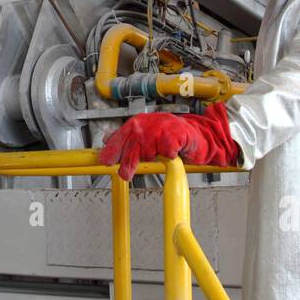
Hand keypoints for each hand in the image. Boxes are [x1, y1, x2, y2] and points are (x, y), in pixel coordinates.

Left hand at [98, 103, 239, 180]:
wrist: (194, 132)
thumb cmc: (167, 134)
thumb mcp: (144, 133)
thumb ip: (125, 136)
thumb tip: (106, 139)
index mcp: (136, 123)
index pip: (118, 138)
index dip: (111, 151)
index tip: (104, 162)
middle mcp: (145, 124)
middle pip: (131, 149)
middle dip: (128, 164)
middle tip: (126, 175)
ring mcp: (159, 129)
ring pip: (148, 153)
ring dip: (153, 158)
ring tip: (160, 153)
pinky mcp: (174, 136)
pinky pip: (166, 154)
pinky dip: (169, 157)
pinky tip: (172, 153)